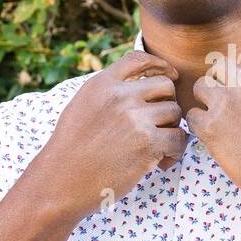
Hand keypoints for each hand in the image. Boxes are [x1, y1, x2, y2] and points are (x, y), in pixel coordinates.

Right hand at [38, 50, 188, 220]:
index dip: (159, 65)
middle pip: (165, 86)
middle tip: (157, 126)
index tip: (170, 74)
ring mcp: (135, 118)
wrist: (61, 182)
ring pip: (175, 112)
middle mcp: (121, 96)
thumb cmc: (70, 150)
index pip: (138, 59)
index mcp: (102, 84)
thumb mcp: (82, 106)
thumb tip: (137, 84)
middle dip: (166, 104)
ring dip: (171, 130)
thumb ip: (107, 92)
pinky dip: (175, 151)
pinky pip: (179, 138)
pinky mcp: (148, 143)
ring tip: (156, 148)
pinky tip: (159, 163)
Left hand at [183, 50, 240, 214]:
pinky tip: (215, 139)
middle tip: (227, 104)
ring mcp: (228, 102)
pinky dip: (200, 127)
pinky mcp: (212, 127)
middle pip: (220, 66)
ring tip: (218, 120)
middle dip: (221, 82)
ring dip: (206, 100)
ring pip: (201, 85)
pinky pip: (193, 116)